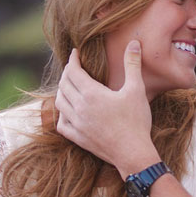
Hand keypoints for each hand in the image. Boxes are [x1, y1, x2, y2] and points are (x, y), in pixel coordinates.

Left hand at [55, 41, 159, 176]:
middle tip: (74, 67)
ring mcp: (77, 124)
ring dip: (62, 91)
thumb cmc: (136, 121)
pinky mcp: (77, 138)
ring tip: (69, 85)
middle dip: (67, 73)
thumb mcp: (136, 90)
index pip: (73, 71)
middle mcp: (79, 108)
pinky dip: (62, 114)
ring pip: (59, 102)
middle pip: (64, 84)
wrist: (133, 153)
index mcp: (91, 94)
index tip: (75, 53)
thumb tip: (134, 43)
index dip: (73, 60)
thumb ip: (132, 64)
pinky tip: (68, 111)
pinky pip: (61, 124)